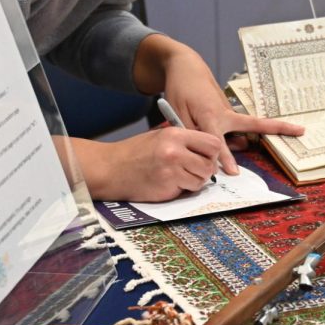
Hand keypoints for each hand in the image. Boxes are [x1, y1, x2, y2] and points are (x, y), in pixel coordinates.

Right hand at [71, 127, 220, 201]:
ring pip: (202, 179)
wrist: (111, 168)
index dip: (211, 152)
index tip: (205, 156)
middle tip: (194, 169)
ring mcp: (172, 170)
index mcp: (175, 134)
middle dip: (205, 169)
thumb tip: (208, 150)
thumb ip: (184, 141)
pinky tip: (171, 183)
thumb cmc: (135, 153)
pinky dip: (184, 189)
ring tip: (180, 176)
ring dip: (195, 181)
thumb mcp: (160, 137)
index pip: (212, 142)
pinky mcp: (167, 186)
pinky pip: (189, 189)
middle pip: (210, 163)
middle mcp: (175, 151)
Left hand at [133, 36, 302, 174]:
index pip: (218, 141)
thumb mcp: (177, 114)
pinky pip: (236, 128)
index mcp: (210, 115)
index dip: (225, 158)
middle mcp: (226, 113)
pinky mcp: (229, 111)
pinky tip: (234, 141)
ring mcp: (230, 111)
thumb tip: (203, 151)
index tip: (234, 173)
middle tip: (301, 129)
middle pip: (256, 124)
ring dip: (261, 134)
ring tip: (294, 131)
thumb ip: (190, 133)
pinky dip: (237, 137)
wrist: (185, 66)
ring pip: (246, 129)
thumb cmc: (179, 90)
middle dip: (279, 127)